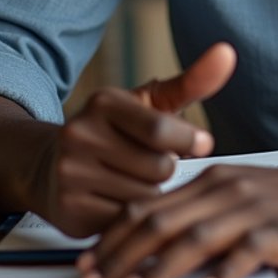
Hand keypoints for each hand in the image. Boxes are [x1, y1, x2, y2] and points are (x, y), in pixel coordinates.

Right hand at [35, 41, 236, 237]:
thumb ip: (191, 82)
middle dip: (164, 172)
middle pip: (159, 169)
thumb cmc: (115, 133)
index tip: (201, 144)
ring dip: (150, 197)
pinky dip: (131, 219)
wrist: (50, 166)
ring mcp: (70, 173)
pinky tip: (117, 203)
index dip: (189, 141)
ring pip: (145, 199)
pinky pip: (125, 224)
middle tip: (147, 165)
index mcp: (104, 102)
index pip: (161, 129)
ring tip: (131, 183)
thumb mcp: (149, 104)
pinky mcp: (69, 210)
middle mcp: (81, 134)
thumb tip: (227, 53)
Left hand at [76, 143, 277, 277]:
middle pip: (160, 221)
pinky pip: (246, 252)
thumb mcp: (243, 192)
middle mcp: (225, 190)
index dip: (112, 235)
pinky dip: (223, 272)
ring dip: (158, 267)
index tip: (86, 262)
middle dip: (119, 254)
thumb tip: (160, 244)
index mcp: (211, 179)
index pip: (149, 206)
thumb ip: (205, 211)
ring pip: (194, 237)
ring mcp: (253, 210)